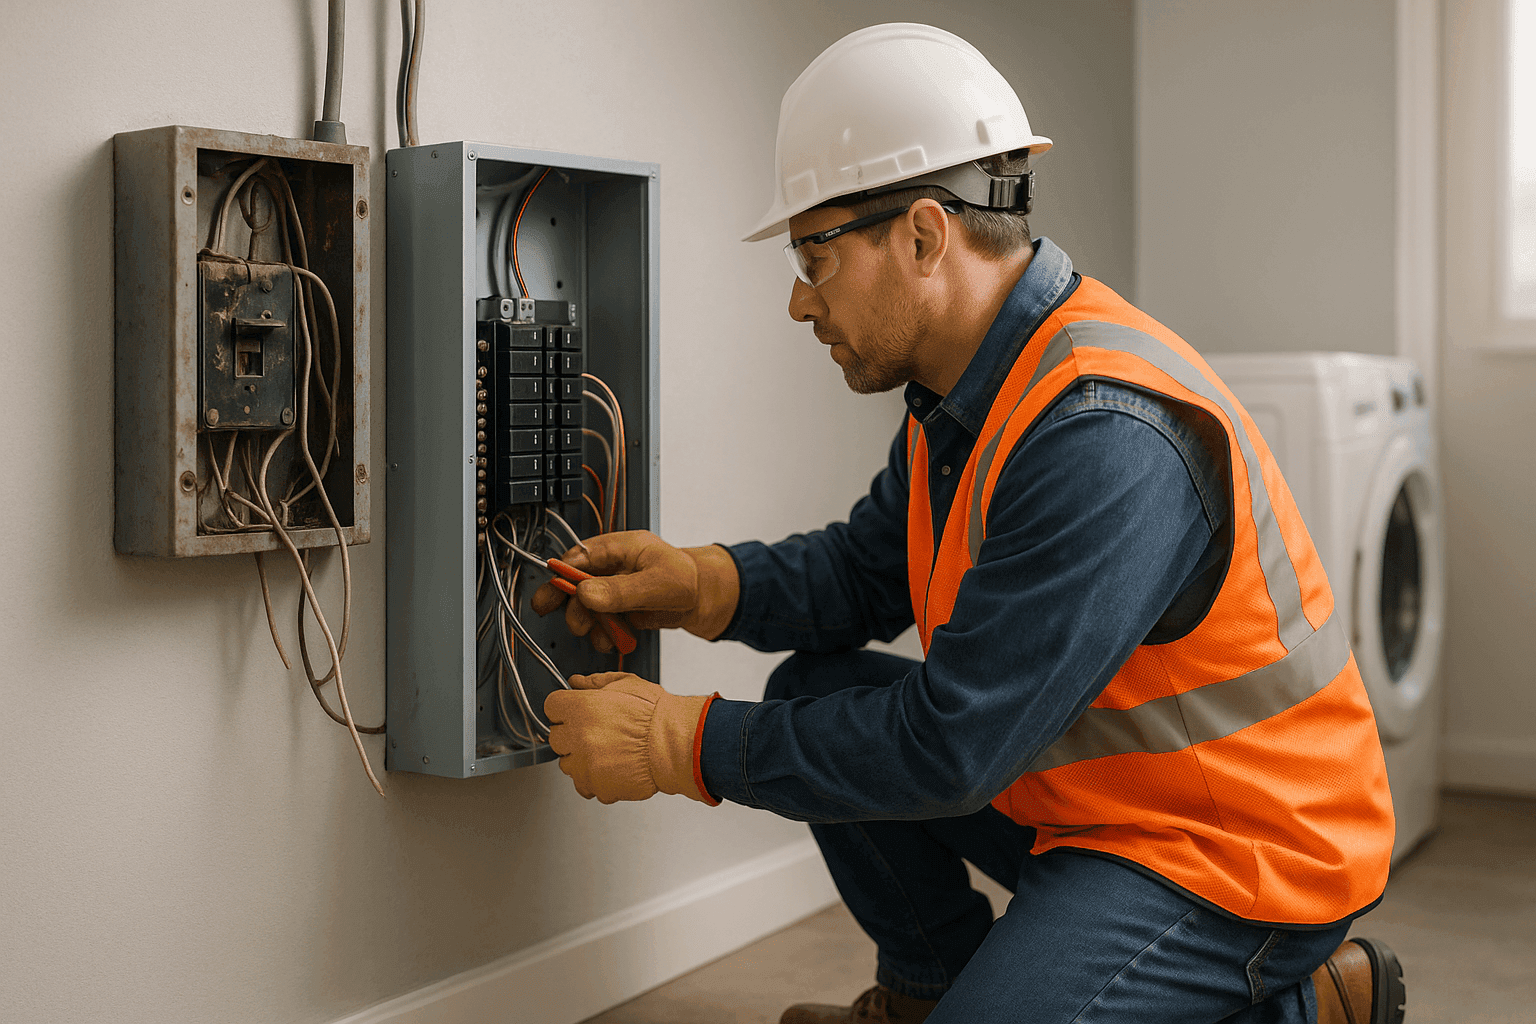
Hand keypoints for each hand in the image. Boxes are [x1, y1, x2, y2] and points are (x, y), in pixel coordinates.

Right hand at [531, 531, 739, 651]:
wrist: (705, 600)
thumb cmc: (688, 580)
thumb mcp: (656, 584)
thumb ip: (620, 590)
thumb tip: (585, 593)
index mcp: (620, 548)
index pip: (580, 557)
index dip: (562, 575)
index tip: (551, 595)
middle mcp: (613, 566)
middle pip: (575, 581)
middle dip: (569, 604)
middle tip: (569, 621)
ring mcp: (614, 587)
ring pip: (585, 605)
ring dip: (588, 623)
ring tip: (601, 635)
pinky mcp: (619, 607)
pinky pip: (600, 620)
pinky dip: (602, 633)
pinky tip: (612, 639)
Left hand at [544, 672, 716, 803]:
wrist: (675, 744)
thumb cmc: (656, 715)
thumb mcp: (626, 684)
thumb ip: (595, 682)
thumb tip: (576, 682)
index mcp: (581, 707)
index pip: (551, 707)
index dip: (565, 709)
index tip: (574, 713)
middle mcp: (578, 736)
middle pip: (556, 738)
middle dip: (572, 735)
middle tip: (596, 734)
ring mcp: (585, 764)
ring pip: (567, 764)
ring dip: (581, 760)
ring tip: (607, 753)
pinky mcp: (596, 786)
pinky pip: (585, 786)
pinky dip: (596, 781)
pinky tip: (613, 769)